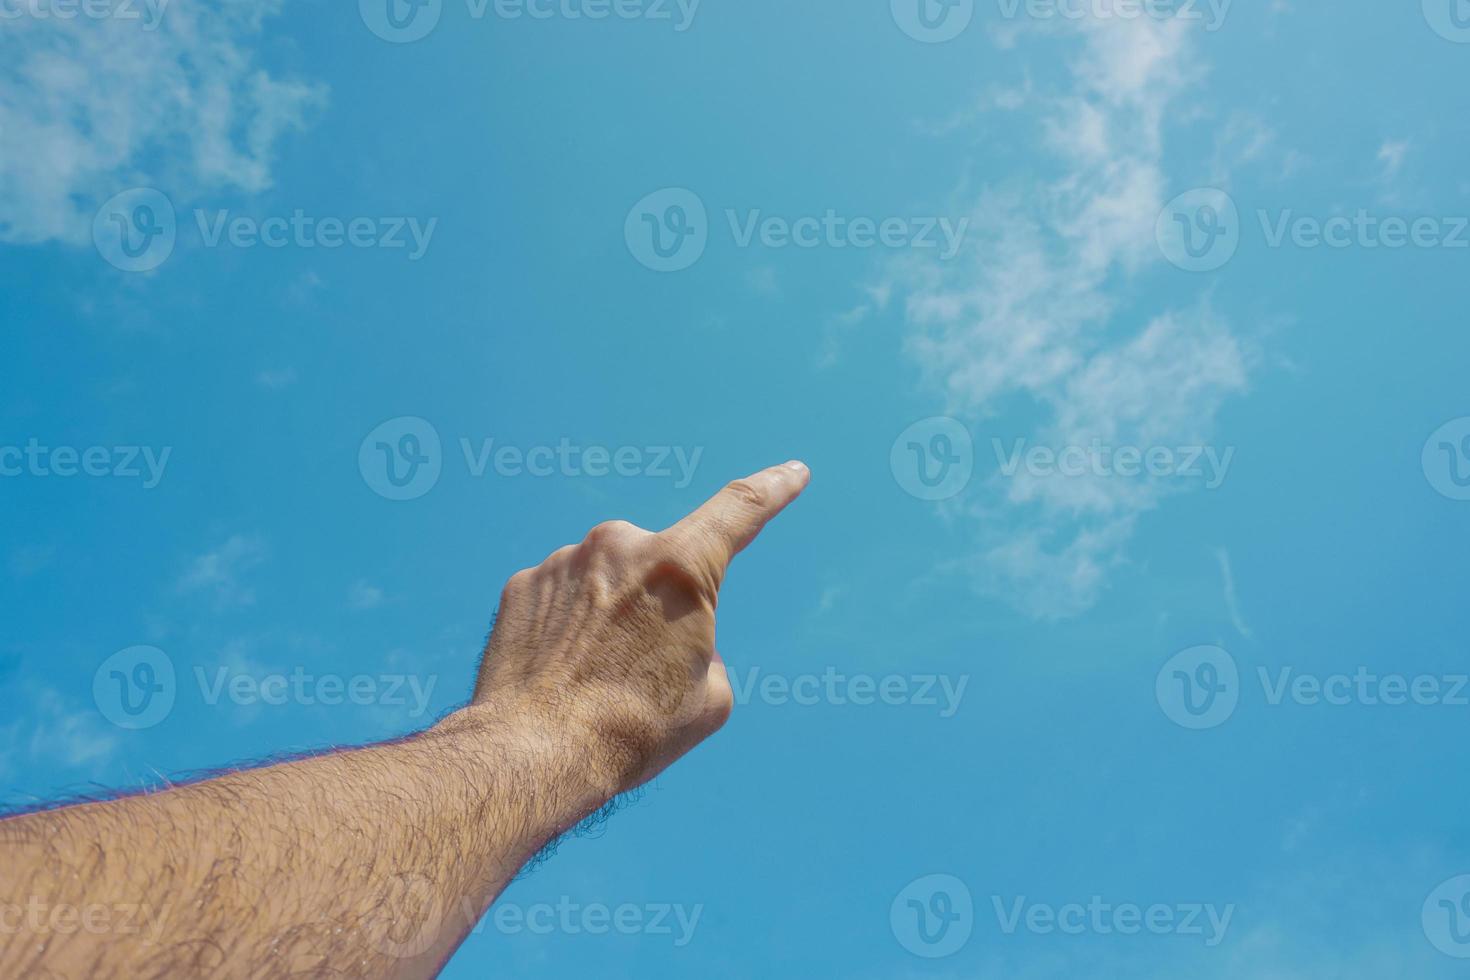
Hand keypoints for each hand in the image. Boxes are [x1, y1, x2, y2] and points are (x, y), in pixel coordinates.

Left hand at [466, 461, 810, 797]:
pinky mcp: (523, 584)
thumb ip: (706, 649)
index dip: (773, 489)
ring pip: (607, 580)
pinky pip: (561, 596)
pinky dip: (567, 626)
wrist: (534, 752)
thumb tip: (680, 641)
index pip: (740, 510)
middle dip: (659, 605)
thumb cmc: (634, 731)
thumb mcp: (709, 699)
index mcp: (680, 568)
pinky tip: (557, 671)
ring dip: (610, 616)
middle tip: (641, 668)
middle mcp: (621, 546)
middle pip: (659, 564)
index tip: (793, 473)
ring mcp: (565, 561)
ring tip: (594, 679)